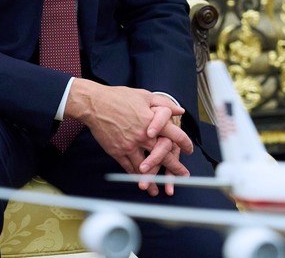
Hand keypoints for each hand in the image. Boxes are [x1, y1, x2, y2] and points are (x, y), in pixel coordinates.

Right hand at [65, 80, 192, 195]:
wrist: (95, 104)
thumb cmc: (119, 97)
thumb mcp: (145, 96)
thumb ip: (164, 104)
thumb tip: (179, 109)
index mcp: (152, 121)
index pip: (175, 135)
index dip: (185, 144)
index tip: (189, 150)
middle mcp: (143, 136)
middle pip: (164, 155)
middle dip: (175, 168)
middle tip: (183, 177)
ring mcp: (130, 145)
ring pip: (146, 167)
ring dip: (154, 179)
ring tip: (159, 189)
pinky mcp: (117, 152)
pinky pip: (129, 168)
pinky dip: (136, 177)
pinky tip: (141, 182)